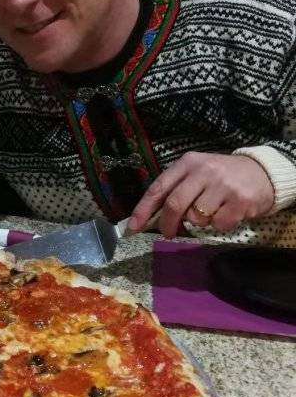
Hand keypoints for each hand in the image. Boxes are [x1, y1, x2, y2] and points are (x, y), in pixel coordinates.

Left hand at [128, 152, 274, 237]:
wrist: (263, 173)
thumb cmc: (221, 177)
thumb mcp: (197, 174)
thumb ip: (175, 190)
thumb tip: (147, 219)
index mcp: (187, 163)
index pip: (158, 188)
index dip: (143, 210)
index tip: (132, 229)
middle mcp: (204, 170)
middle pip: (174, 204)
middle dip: (167, 224)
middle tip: (169, 233)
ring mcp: (222, 185)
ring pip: (196, 217)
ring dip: (199, 222)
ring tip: (211, 211)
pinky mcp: (240, 201)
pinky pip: (218, 225)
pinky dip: (219, 225)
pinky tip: (227, 213)